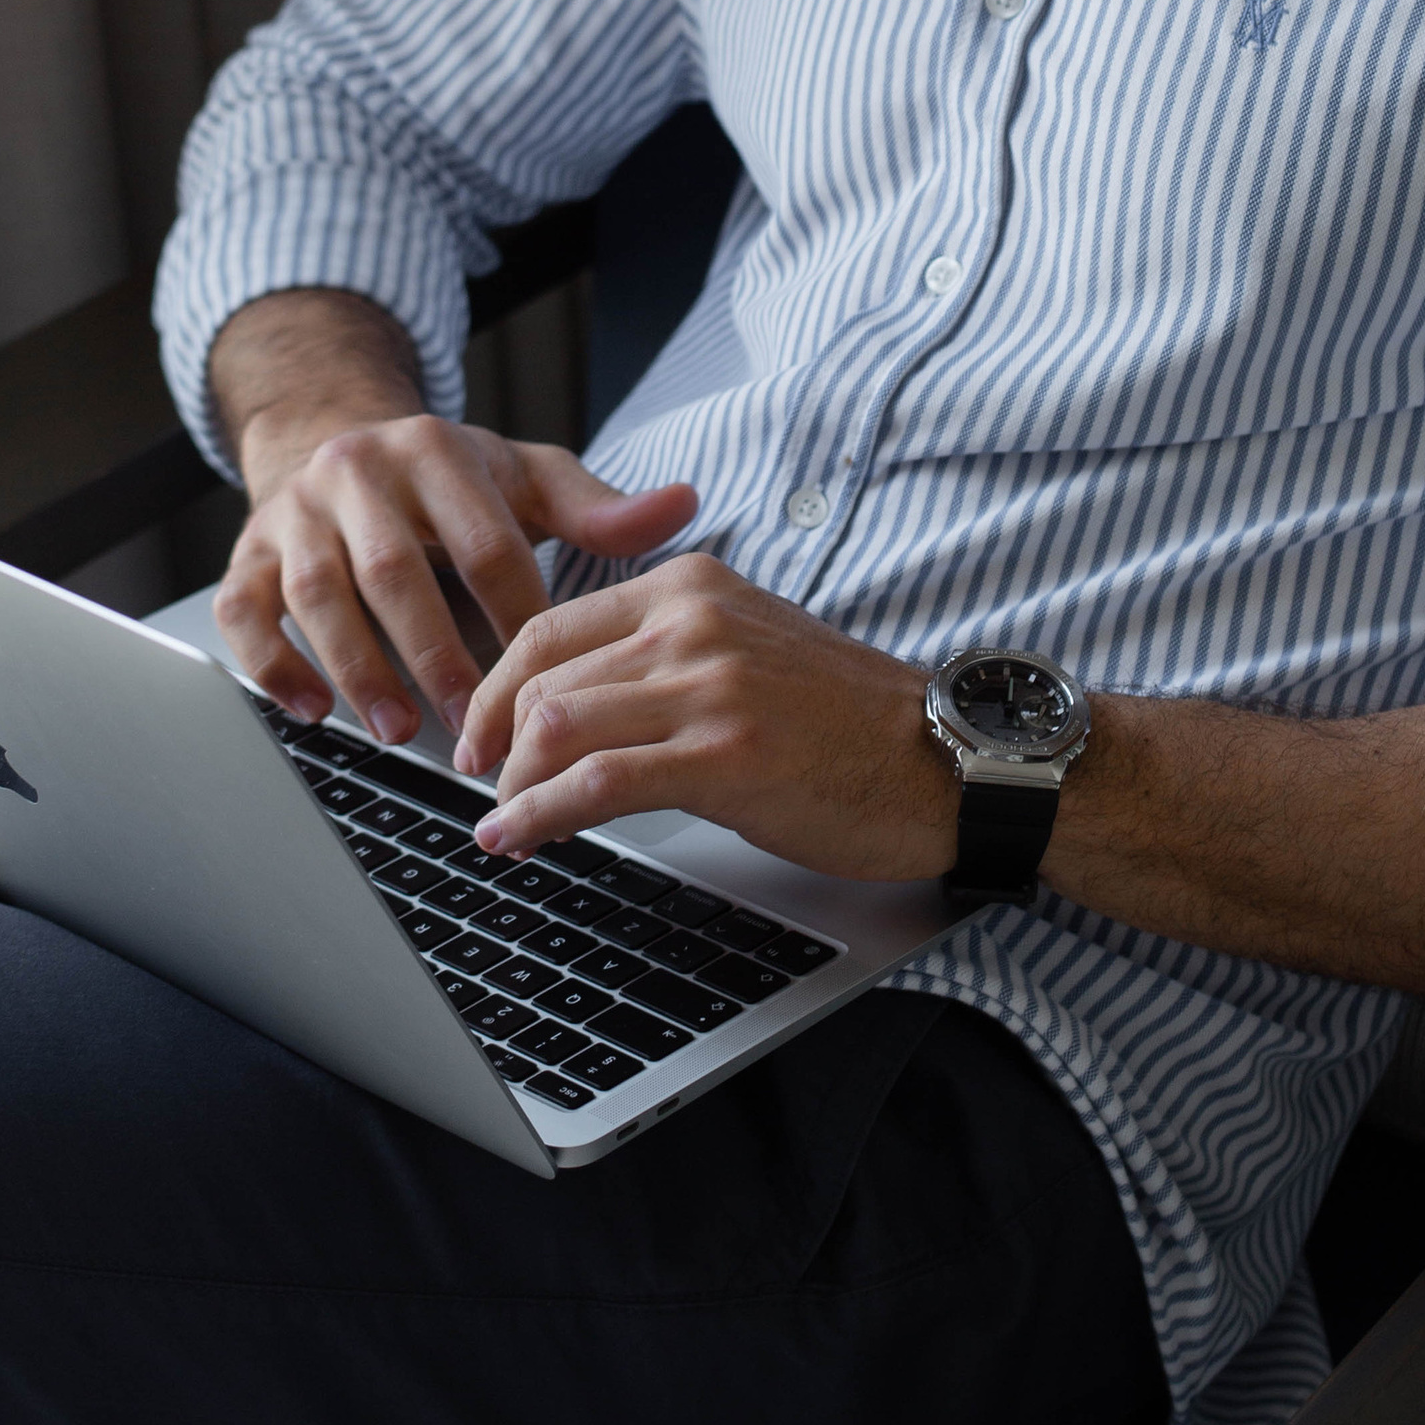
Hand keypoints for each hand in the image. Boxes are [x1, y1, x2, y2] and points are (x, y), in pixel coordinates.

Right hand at [214, 415, 697, 742]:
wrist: (333, 433)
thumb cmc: (446, 479)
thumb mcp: (524, 478)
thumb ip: (597, 508)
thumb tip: (683, 505)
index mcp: (437, 453)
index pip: (484, 541)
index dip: (515, 615)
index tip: (546, 682)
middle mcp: (359, 473)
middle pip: (395, 569)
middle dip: (435, 652)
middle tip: (472, 725)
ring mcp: (296, 511)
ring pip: (317, 589)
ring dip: (357, 666)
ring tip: (399, 732)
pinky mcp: (248, 548)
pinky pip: (243, 607)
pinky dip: (272, 661)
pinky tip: (310, 710)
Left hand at [459, 553, 953, 884]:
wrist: (944, 759)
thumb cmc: (850, 720)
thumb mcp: (748, 650)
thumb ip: (666, 656)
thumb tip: (574, 705)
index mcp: (691, 586)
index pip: (550, 627)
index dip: (496, 691)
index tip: (481, 737)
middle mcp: (693, 622)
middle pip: (541, 677)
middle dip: (494, 744)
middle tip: (485, 788)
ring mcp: (710, 686)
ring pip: (556, 726)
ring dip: (512, 787)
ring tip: (502, 824)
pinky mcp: (724, 754)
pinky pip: (597, 783)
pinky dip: (539, 815)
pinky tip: (519, 838)